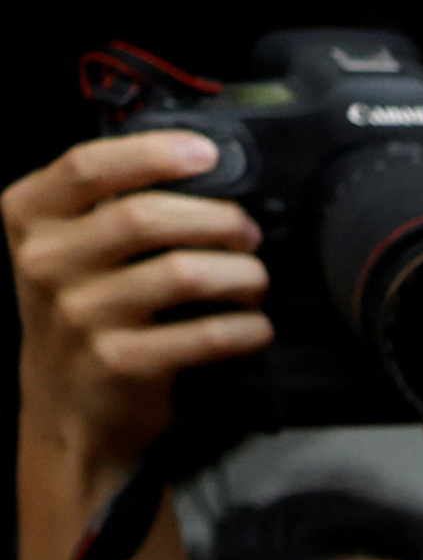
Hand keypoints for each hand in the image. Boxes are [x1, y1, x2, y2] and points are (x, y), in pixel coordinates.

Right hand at [7, 131, 266, 500]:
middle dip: (216, 218)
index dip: (153, 153)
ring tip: (254, 280)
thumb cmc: (82, 310)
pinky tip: (254, 326)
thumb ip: (106, 204)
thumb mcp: (67, 246)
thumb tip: (197, 167)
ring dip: (240, 273)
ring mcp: (80, 315)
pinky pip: (204, 335)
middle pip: (145, 217)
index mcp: (30, 217)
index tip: (206, 154)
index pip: (88, 166)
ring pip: (183, 274)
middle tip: (247, 231)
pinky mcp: (121, 363)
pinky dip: (244, 327)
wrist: (68, 406)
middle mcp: (46, 262)